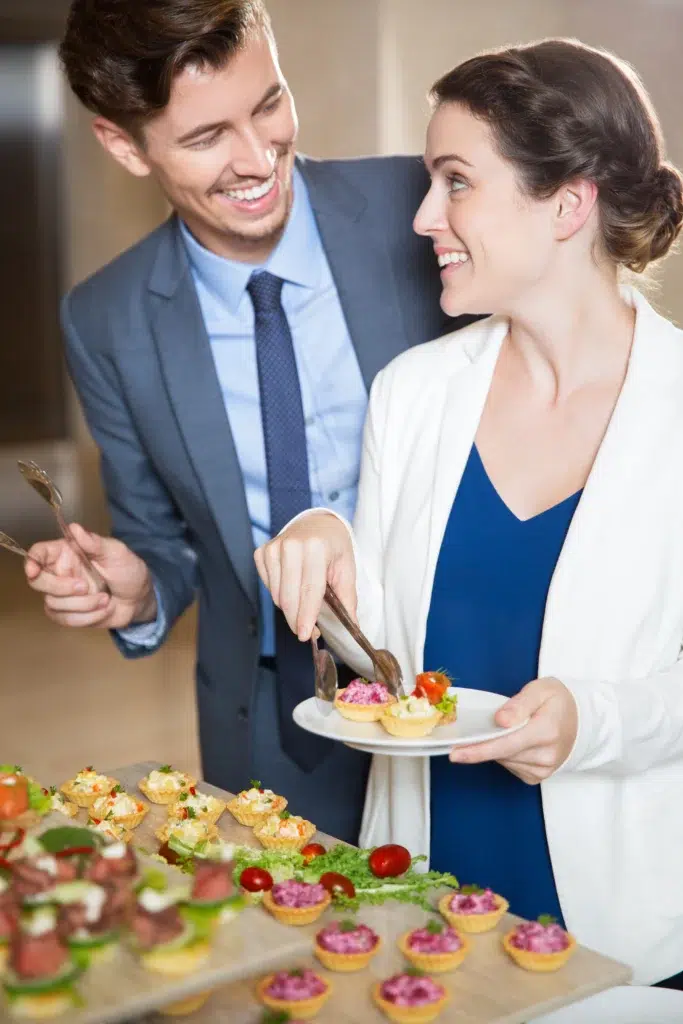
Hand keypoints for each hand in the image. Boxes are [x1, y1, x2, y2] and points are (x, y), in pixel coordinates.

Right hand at [24, 523, 155, 629]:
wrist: (140, 598)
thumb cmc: (128, 570)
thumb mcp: (116, 552)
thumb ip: (95, 542)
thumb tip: (74, 528)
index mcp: (67, 553)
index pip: (39, 553)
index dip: (31, 561)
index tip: (34, 571)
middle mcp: (61, 573)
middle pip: (38, 582)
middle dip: (60, 588)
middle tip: (85, 586)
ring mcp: (64, 595)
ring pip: (53, 604)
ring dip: (83, 605)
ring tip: (105, 599)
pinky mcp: (70, 614)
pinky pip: (66, 620)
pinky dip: (87, 617)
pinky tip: (104, 609)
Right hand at [254, 512, 354, 640]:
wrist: (317, 523)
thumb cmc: (333, 547)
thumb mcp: (347, 569)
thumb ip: (347, 598)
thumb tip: (352, 626)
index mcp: (316, 547)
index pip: (309, 589)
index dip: (306, 615)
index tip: (304, 634)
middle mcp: (292, 545)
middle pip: (289, 596)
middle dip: (296, 619)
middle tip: (306, 631)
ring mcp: (274, 547)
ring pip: (276, 595)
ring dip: (289, 608)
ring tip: (304, 605)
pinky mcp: (262, 552)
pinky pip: (267, 586)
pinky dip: (279, 594)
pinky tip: (292, 587)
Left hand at [448, 677, 577, 783]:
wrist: (582, 721)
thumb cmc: (558, 702)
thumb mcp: (541, 689)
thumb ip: (519, 703)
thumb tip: (500, 720)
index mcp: (546, 730)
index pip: (506, 743)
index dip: (478, 749)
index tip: (456, 752)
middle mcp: (547, 754)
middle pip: (502, 753)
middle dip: (482, 744)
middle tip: (465, 737)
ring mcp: (543, 769)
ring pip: (504, 761)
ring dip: (495, 747)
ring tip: (505, 730)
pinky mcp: (538, 776)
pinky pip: (511, 767)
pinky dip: (505, 755)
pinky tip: (513, 742)